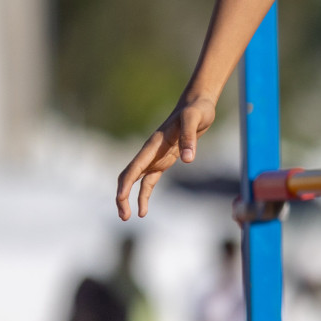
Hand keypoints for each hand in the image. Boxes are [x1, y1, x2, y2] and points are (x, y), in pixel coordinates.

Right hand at [115, 94, 216, 219]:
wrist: (199, 104)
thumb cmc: (196, 110)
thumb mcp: (195, 120)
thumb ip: (190, 138)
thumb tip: (188, 160)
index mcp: (153, 144)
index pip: (134, 167)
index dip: (125, 184)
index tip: (121, 198)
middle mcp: (150, 152)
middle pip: (129, 177)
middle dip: (122, 196)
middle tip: (124, 216)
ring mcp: (156, 157)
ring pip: (137, 182)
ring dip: (131, 199)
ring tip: (131, 217)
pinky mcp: (164, 160)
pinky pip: (150, 181)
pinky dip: (144, 194)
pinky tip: (144, 209)